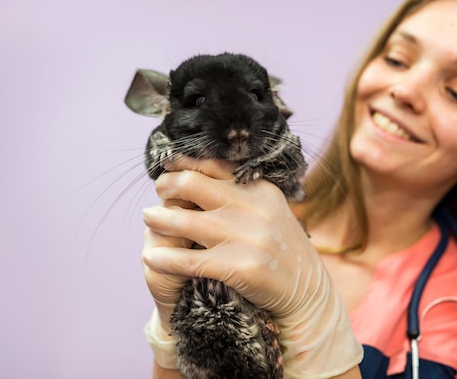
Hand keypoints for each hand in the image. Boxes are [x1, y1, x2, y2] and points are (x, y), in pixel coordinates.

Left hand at [142, 157, 362, 377]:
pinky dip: (165, 258)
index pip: (214, 164)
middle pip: (192, 184)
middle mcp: (253, 207)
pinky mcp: (239, 267)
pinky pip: (189, 260)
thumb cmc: (283, 250)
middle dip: (168, 185)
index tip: (169, 165)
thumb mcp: (270, 211)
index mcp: (260, 189)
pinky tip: (151, 257)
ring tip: (148, 217)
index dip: (185, 163)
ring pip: (185, 220)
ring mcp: (247, 237)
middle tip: (159, 190)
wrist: (308, 292)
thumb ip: (243, 194)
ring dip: (159, 218)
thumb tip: (203, 177)